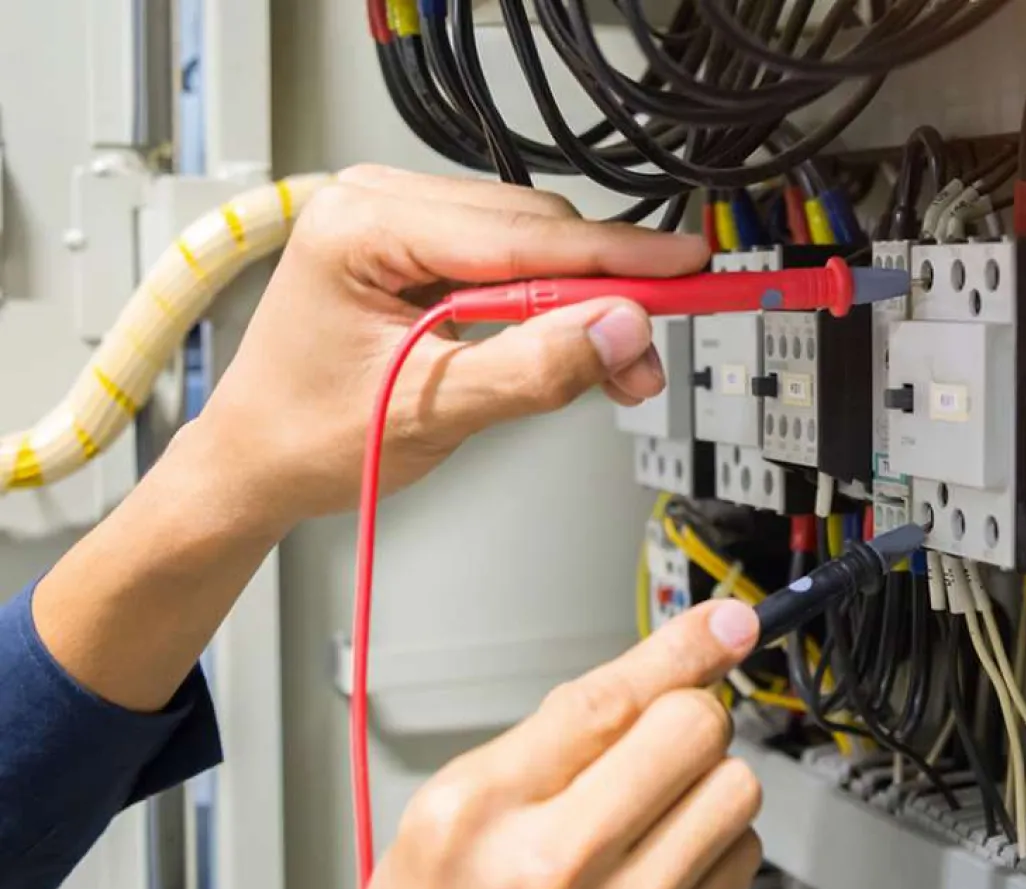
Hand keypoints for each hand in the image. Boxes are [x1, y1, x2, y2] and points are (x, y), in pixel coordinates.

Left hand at [191, 165, 708, 528]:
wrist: (254, 464)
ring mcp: (397, 221)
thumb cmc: (307, 438)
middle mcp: (377, 203)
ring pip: (531, 245)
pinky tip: (572, 345)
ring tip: (617, 367)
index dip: (614, 255)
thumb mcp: (430, 412)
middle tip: (649, 355)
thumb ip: (532, 369)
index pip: (518, 235)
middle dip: (603, 294)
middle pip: (533, 230)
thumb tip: (620, 330)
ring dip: (581, 305)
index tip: (685, 267)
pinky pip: (509, 262)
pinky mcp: (418, 248)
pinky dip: (549, 307)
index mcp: (360, 225)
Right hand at [368, 600, 764, 888]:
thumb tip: (675, 658)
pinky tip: (666, 856)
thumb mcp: (458, 798)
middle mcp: (554, 866)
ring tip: (652, 809)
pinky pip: (743, 857)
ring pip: (734, 791)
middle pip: (693, 731)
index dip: (682, 648)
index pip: (610, 699)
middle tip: (655, 742)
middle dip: (686, 718)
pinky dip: (717, 844)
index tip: (728, 623)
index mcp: (483, 808)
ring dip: (708, 785)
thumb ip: (560, 726)